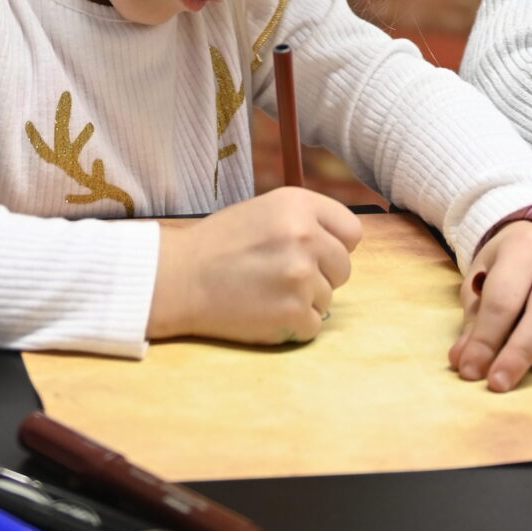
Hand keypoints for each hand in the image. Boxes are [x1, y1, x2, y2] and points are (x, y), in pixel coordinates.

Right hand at [148, 188, 360, 345]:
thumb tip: (343, 245)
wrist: (179, 277)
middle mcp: (305, 236)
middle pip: (343, 268)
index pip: (351, 232)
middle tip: (282, 276)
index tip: (314, 253)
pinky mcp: (293, 313)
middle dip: (320, 276)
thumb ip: (306, 220)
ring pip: (328, 298)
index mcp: (299, 205)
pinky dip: (293, 325)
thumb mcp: (265, 210)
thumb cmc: (220, 244)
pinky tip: (265, 311)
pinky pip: (314, 325)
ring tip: (266, 291)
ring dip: (302, 301)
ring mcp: (301, 276)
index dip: (334, 245)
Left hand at [449, 225, 531, 391]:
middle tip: (497, 382)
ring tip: (522, 351)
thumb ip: (474, 320)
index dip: (486, 339)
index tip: (471, 369)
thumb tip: (465, 359)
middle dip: (518, 355)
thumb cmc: (510, 265)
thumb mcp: (482, 281)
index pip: (505, 299)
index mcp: (527, 245)